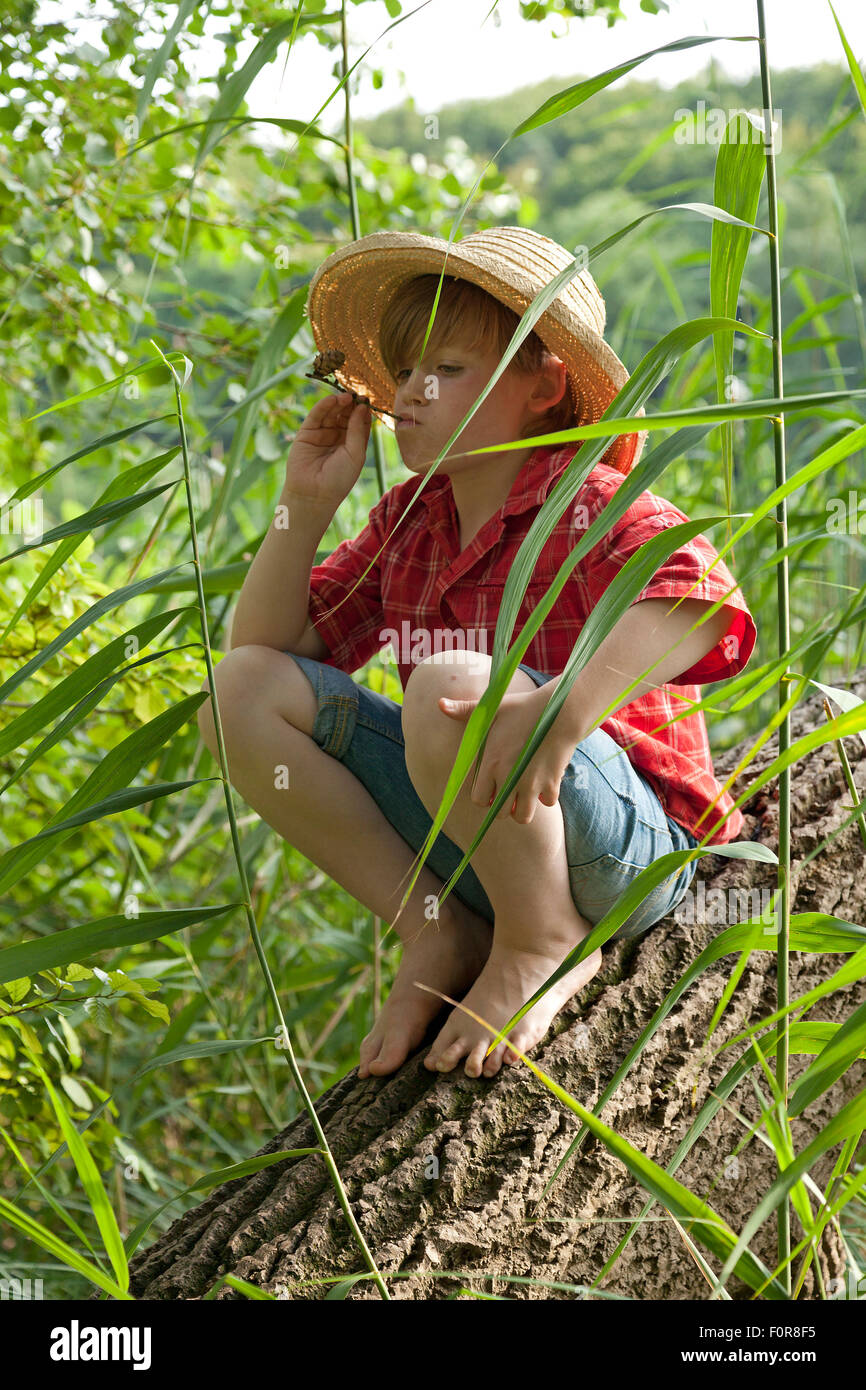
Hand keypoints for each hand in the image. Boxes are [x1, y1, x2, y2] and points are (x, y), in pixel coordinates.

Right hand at [284, 391, 371, 508]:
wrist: (314, 493)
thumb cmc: (339, 479)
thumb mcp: (355, 454)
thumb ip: (357, 430)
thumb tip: (362, 407)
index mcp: (352, 444)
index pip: (359, 422)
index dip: (363, 411)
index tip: (368, 399)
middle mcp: (337, 437)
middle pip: (345, 415)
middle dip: (352, 404)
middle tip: (358, 393)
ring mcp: (322, 434)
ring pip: (332, 413)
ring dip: (339, 403)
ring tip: (347, 396)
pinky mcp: (307, 432)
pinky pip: (316, 416)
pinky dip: (324, 406)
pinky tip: (333, 399)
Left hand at [438, 685, 574, 823]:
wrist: (561, 710)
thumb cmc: (524, 708)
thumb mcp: (493, 708)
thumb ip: (465, 710)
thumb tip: (440, 704)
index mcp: (492, 763)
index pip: (480, 800)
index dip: (484, 796)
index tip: (491, 786)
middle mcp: (509, 778)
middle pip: (501, 813)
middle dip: (502, 805)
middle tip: (507, 790)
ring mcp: (531, 784)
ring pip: (523, 816)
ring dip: (522, 808)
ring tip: (523, 793)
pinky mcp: (552, 783)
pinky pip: (547, 803)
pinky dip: (545, 797)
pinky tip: (544, 782)